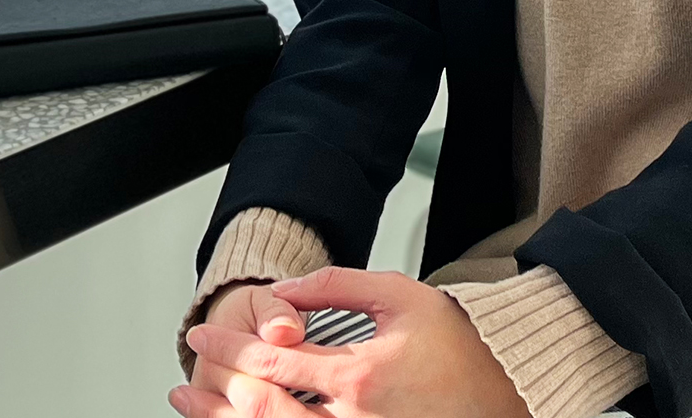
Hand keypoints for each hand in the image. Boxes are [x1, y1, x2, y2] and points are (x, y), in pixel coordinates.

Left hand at [170, 267, 527, 417]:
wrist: (506, 396)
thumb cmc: (460, 349)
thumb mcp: (403, 297)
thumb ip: (339, 286)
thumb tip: (287, 292)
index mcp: (359, 377)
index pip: (273, 359)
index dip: (229, 348)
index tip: (202, 338)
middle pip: (262, 411)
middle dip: (215, 394)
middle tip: (185, 380)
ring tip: (195, 409)